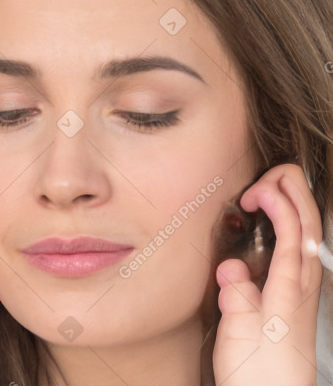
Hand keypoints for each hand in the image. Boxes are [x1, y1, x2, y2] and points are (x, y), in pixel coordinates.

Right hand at [213, 164, 322, 385]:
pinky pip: (301, 250)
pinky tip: (281, 227)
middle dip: (294, 192)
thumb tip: (232, 265)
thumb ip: (237, 295)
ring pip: (310, 235)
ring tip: (274, 189)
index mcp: (290, 289)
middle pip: (310, 225)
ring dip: (297, 204)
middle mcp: (303, 284)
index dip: (278, 203)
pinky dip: (294, 226)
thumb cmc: (257, 372)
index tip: (253, 194)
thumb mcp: (240, 334)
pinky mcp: (297, 297)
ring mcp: (304, 289)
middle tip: (268, 176)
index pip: (293, 231)